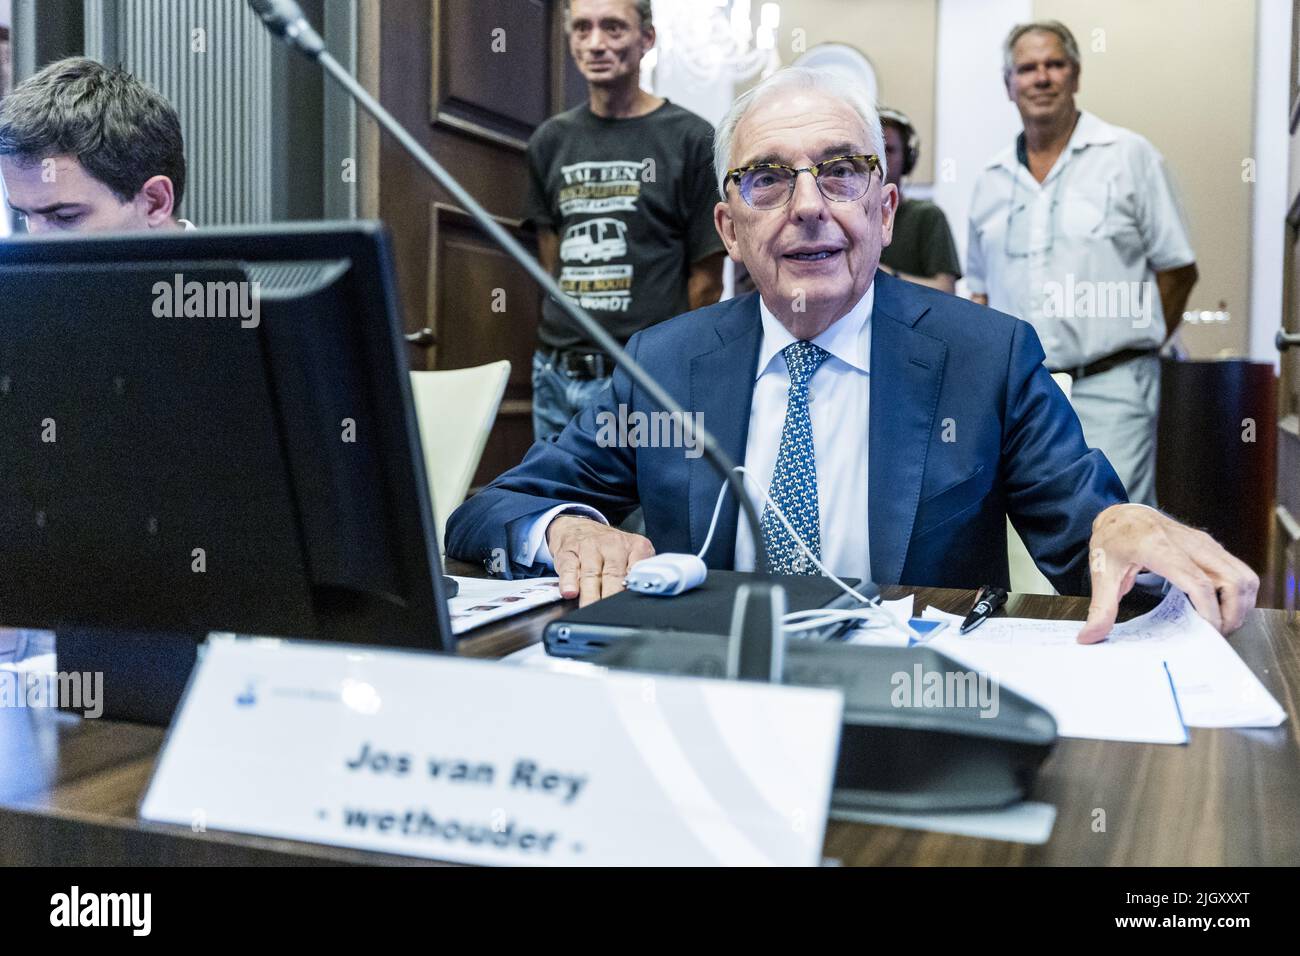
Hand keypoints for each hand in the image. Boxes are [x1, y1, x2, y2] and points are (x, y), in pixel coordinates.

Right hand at [546, 515, 653, 606]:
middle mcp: (613, 545)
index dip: (633, 590)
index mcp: (635, 546)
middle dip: (611, 598)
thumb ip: (636, 574)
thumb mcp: (631, 554)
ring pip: (592, 574)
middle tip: (611, 615)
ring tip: (590, 609)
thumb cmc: (608, 547)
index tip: (630, 605)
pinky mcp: (568, 552)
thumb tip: (639, 598)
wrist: (579, 526)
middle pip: (614, 575)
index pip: (638, 570)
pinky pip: (569, 567)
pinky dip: (569, 581)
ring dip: (591, 595)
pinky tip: (570, 592)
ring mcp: (589, 547)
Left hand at [1077, 504, 1257, 643]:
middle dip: (1231, 614)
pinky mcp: (1212, 547)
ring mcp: (1204, 544)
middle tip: (1215, 635)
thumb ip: (1100, 608)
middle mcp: (1189, 543)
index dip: (1208, 611)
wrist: (1123, 514)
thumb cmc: (1113, 540)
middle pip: (1231, 580)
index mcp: (1159, 548)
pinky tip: (1221, 608)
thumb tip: (1089, 637)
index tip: (1206, 634)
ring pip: (1243, 576)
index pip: (1197, 582)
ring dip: (1241, 605)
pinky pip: (1240, 572)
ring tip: (1221, 624)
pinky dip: (1240, 594)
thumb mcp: (1101, 572)